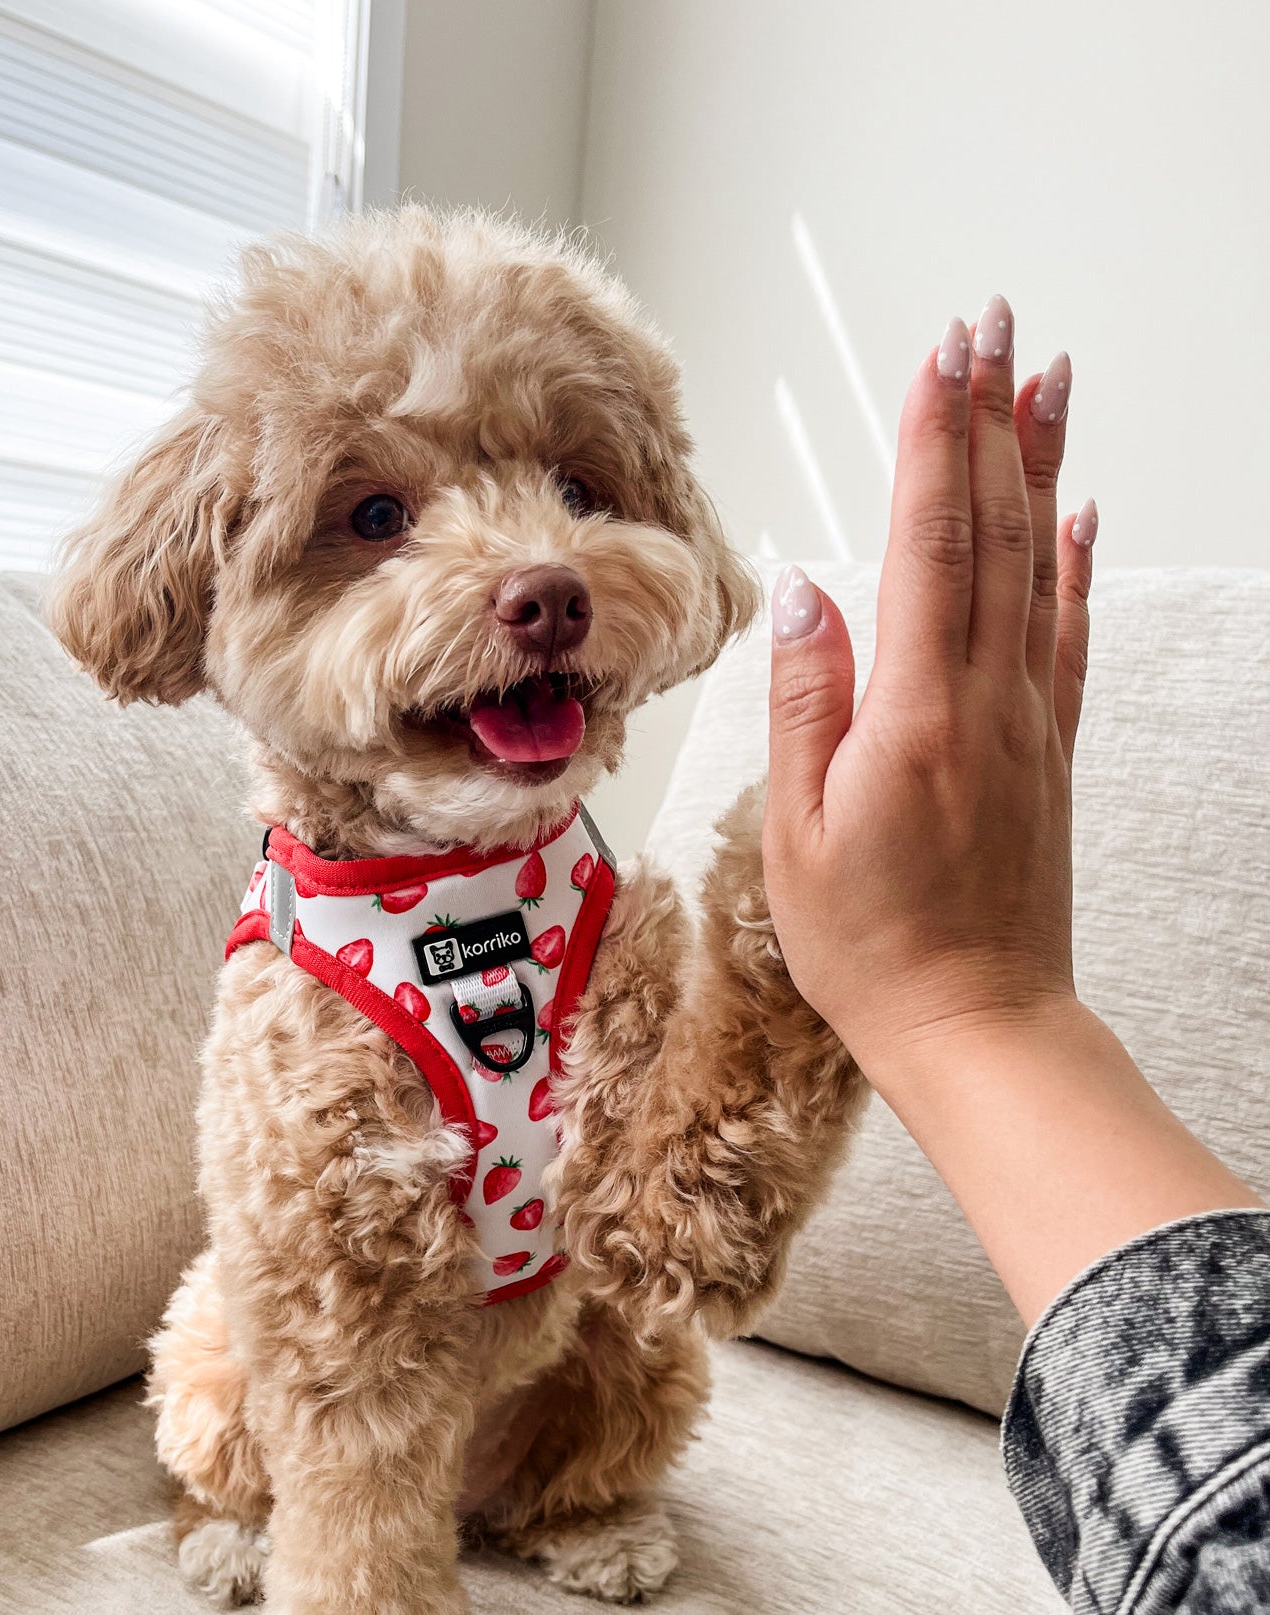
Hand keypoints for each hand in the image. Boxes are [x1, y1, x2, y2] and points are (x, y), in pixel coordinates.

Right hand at [761, 299, 1090, 1095]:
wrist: (979, 1026)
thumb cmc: (875, 947)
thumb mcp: (798, 835)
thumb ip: (805, 704)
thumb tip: (805, 591)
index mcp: (916, 714)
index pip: (927, 543)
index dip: (933, 440)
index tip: (939, 354)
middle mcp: (987, 701)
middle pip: (992, 531)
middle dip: (990, 419)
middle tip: (995, 324)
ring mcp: (1028, 722)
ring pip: (1040, 567)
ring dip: (1040, 466)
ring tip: (1047, 380)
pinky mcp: (1048, 752)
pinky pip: (1069, 636)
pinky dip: (1078, 565)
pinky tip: (1080, 516)